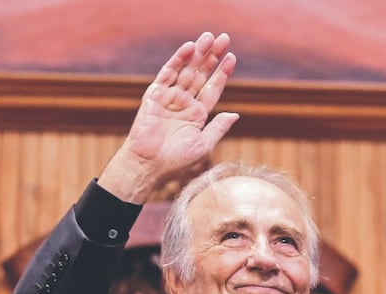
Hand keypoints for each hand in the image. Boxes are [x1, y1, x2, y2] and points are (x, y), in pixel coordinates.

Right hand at [99, 31, 238, 202]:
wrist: (149, 164)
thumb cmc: (176, 160)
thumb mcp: (204, 144)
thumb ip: (219, 127)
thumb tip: (235, 114)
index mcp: (197, 115)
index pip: (212, 89)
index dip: (222, 73)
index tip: (232, 58)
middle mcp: (184, 103)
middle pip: (201, 75)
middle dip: (212, 57)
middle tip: (224, 38)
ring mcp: (169, 97)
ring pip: (186, 70)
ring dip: (198, 53)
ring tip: (210, 36)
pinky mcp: (155, 94)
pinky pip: (168, 73)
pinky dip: (178, 59)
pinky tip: (190, 47)